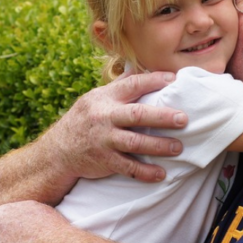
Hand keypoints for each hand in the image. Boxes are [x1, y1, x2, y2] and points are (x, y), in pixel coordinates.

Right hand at [45, 71, 187, 181]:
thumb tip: (139, 67)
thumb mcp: (95, 98)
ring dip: (158, 146)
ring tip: (178, 148)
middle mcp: (104, 117)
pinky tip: (161, 174)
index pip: (132, 85)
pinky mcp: (104, 160)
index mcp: (105, 98)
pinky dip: (145, 172)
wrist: (58, 151)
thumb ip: (119, 86)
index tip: (175, 79)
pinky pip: (128, 167)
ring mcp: (104, 140)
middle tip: (183, 119)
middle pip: (137, 115)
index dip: (154, 81)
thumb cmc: (84, 119)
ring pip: (134, 142)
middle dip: (162, 117)